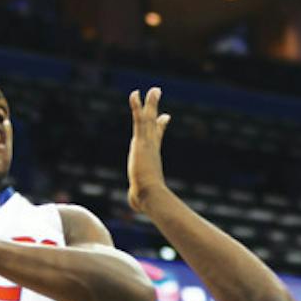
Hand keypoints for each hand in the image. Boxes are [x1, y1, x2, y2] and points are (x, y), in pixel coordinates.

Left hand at [127, 88, 170, 213]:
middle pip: (153, 123)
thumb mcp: (141, 198)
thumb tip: (141, 211)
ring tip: (152, 88)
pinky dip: (138, 107)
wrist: (150, 195)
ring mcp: (147, 143)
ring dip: (150, 102)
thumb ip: (140, 200)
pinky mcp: (141, 142)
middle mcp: (151, 147)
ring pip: (148, 118)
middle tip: (156, 93)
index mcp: (152, 156)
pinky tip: (135, 94)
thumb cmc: (147, 200)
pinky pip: (139, 120)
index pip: (156, 137)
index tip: (164, 118)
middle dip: (155, 108)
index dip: (160, 126)